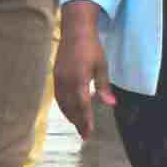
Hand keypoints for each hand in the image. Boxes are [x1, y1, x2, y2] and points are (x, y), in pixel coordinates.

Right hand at [53, 1, 113, 136]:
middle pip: (71, 107)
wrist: (75, 31)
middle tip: (84, 135)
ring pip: (63, 103)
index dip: (85, 121)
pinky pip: (58, 96)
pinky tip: (68, 109)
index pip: (82, 106)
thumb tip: (111, 104)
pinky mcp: (55, 75)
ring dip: (70, 115)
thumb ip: (104, 86)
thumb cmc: (92, 47)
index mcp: (78, 80)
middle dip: (78, 122)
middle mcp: (66, 82)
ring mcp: (58, 79)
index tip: (89, 133)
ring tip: (77, 125)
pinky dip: (63, 106)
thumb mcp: (102, 66)